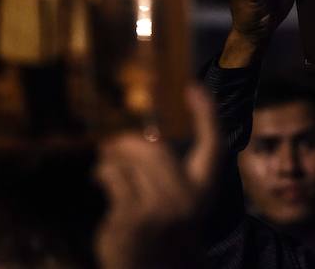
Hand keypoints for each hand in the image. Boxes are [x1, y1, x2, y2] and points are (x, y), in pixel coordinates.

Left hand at [94, 85, 218, 268]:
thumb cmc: (167, 227)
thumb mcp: (181, 199)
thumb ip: (170, 171)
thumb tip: (139, 139)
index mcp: (204, 190)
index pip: (214, 145)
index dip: (207, 113)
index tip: (193, 87)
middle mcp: (185, 198)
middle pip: (155, 150)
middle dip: (128, 142)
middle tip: (112, 143)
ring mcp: (158, 209)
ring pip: (129, 163)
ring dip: (110, 158)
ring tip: (104, 163)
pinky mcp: (130, 218)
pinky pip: (113, 179)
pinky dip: (103, 174)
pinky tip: (101, 179)